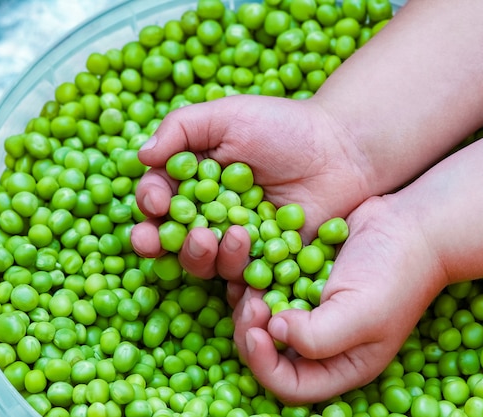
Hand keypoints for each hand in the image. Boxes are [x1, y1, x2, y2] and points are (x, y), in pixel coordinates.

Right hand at [131, 94, 380, 278]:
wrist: (342, 150)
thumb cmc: (284, 127)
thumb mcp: (228, 116)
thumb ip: (180, 128)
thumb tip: (140, 155)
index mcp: (194, 180)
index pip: (159, 196)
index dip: (150, 201)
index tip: (155, 201)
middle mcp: (210, 215)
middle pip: (172, 237)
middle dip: (158, 240)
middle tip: (152, 241)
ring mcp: (237, 242)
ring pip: (205, 261)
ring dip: (200, 255)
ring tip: (222, 235)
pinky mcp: (264, 262)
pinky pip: (244, 276)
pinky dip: (237, 272)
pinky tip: (244, 254)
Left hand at [232, 195, 447, 403]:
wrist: (411, 224)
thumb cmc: (395, 273)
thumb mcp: (363, 313)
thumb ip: (317, 336)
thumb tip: (273, 331)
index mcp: (342, 363)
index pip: (292, 386)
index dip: (265, 367)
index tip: (257, 333)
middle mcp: (323, 342)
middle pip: (270, 354)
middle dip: (251, 333)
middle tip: (251, 302)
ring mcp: (310, 310)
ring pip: (262, 320)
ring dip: (247, 305)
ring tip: (249, 280)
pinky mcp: (301, 280)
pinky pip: (267, 287)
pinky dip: (254, 279)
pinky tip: (252, 262)